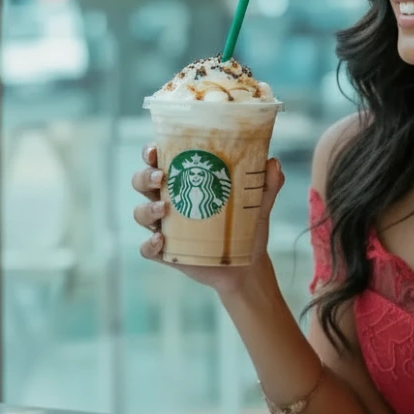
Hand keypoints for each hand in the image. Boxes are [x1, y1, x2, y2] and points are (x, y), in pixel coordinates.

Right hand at [132, 145, 284, 292]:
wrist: (247, 264)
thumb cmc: (247, 225)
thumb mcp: (259, 202)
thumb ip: (267, 182)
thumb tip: (273, 162)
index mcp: (185, 181)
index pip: (159, 160)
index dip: (151, 152)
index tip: (155, 149)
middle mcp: (168, 201)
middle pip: (142, 182)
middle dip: (145, 177)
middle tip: (162, 177)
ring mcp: (164, 227)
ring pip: (140, 213)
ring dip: (147, 209)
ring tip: (163, 210)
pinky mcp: (165, 252)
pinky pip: (147, 249)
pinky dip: (149, 244)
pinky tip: (162, 239)